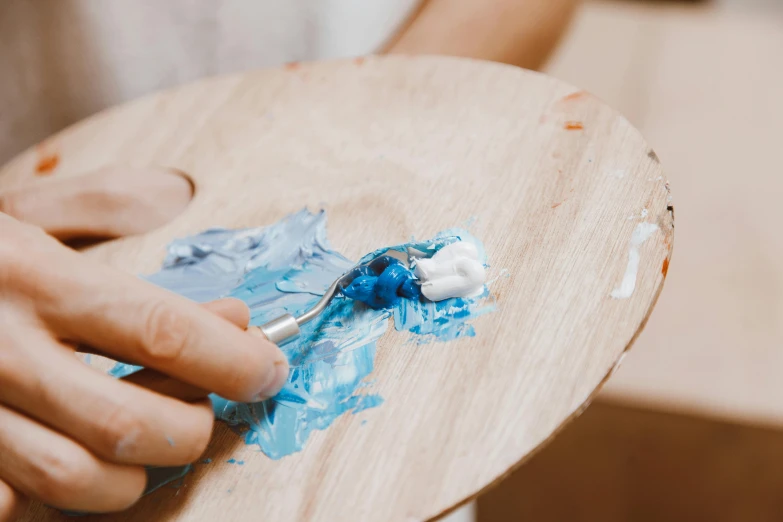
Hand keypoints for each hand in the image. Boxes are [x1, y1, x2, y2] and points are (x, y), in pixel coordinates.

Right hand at [0, 169, 288, 517]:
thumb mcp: (26, 211)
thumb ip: (105, 208)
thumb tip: (194, 235)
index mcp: (37, 279)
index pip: (163, 331)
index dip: (234, 360)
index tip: (269, 369)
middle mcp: (2, 350)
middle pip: (130, 423)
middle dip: (194, 426)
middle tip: (206, 402)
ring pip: (78, 480)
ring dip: (138, 468)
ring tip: (149, 430)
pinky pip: (19, 505)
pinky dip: (63, 494)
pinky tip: (77, 452)